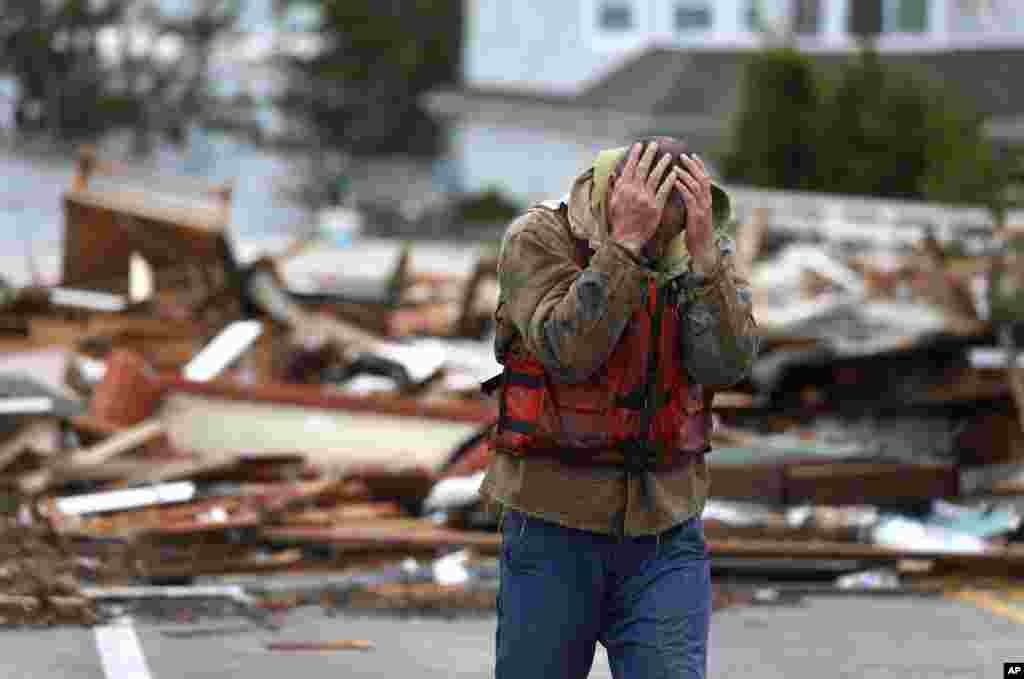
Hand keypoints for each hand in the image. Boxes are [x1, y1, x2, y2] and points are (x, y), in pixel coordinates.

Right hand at [608, 142, 678, 254]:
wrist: (626, 239)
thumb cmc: (618, 221)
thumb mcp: (611, 203)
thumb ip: (614, 187)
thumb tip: (613, 173)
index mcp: (622, 189)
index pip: (629, 167)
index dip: (635, 155)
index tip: (639, 145)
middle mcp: (634, 191)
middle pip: (643, 168)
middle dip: (649, 155)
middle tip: (655, 144)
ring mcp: (646, 198)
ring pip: (655, 177)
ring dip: (662, 164)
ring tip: (668, 156)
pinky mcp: (656, 207)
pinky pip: (664, 191)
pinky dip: (669, 181)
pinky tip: (674, 173)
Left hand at [675, 153, 717, 272]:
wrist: (702, 250)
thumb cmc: (696, 234)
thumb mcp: (695, 216)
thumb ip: (692, 204)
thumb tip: (684, 194)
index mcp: (707, 200)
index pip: (705, 178)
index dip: (699, 166)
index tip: (691, 155)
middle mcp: (707, 201)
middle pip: (702, 178)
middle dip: (693, 165)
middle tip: (683, 155)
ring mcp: (703, 208)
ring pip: (697, 185)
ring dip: (686, 174)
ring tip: (675, 166)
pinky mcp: (697, 215)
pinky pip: (690, 197)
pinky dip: (682, 187)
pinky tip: (674, 181)